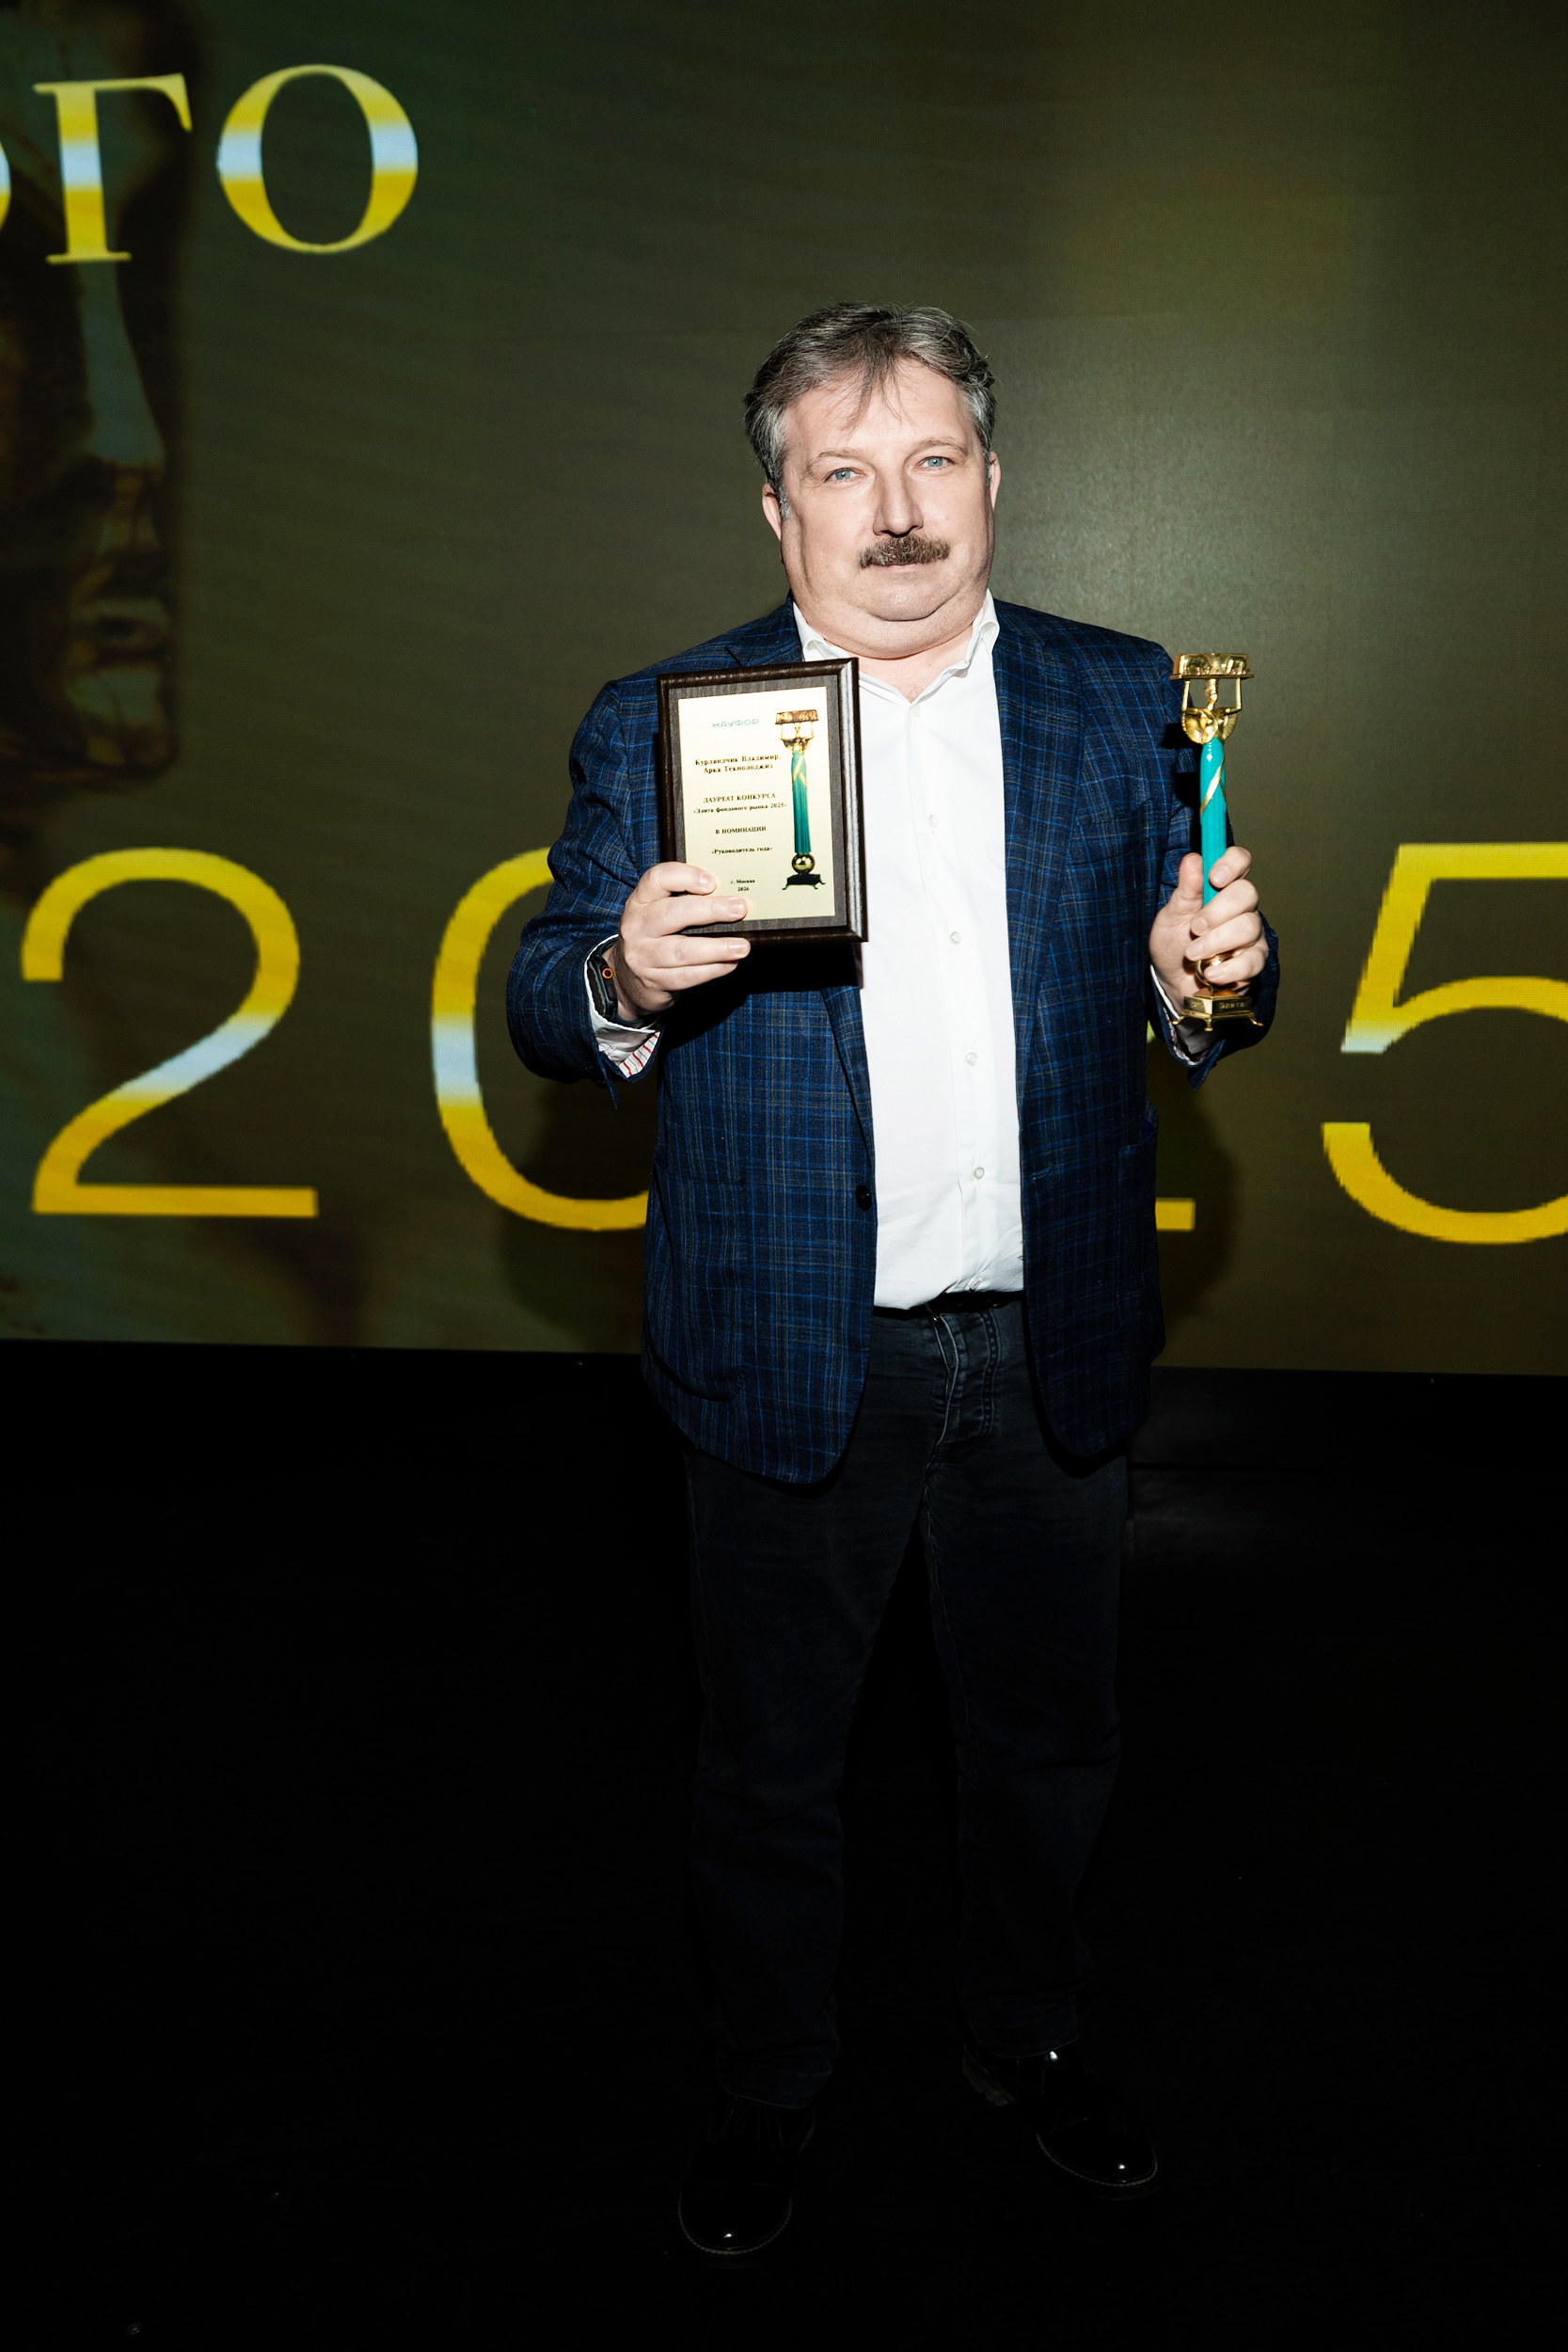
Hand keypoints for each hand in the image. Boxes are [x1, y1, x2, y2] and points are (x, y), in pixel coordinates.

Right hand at [609, 863, 749, 1017]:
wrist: (628, 979)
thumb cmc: (654, 937)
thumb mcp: (658, 913)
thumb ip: (684, 902)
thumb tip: (729, 898)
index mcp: (640, 901)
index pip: (656, 879)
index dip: (684, 877)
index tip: (711, 882)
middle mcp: (636, 926)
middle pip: (672, 913)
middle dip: (710, 910)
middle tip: (739, 909)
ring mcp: (642, 956)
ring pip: (681, 950)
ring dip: (716, 948)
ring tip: (741, 946)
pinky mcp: (653, 981)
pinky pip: (686, 976)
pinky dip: (712, 970)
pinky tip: (729, 964)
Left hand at [1149, 846, 1265, 1013]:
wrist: (1174, 983)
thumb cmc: (1174, 944)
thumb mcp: (1171, 917)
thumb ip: (1185, 891)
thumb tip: (1193, 860)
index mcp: (1221, 888)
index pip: (1239, 861)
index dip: (1232, 863)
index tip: (1214, 878)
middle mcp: (1241, 907)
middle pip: (1247, 893)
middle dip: (1217, 912)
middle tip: (1194, 928)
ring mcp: (1251, 934)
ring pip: (1248, 927)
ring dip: (1216, 942)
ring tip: (1192, 954)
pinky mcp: (1254, 961)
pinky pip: (1252, 960)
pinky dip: (1228, 968)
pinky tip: (1210, 973)